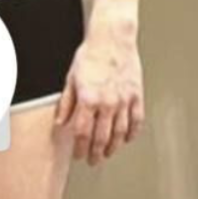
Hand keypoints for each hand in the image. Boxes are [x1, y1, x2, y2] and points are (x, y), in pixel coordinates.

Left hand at [54, 28, 144, 163]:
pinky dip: (132, 133)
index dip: (79, 148)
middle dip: (96, 153)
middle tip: (93, 160)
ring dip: (113, 147)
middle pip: (101, 138)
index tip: (78, 154)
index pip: (82, 133)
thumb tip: (61, 121)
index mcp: (88, 99)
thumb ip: (66, 103)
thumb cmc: (91, 54)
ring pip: (120, 133)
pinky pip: (136, 121)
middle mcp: (107, 102)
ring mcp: (124, 100)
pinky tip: (127, 139)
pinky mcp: (136, 95)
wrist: (112, 38)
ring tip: (108, 153)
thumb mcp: (71, 79)